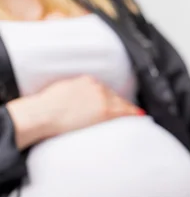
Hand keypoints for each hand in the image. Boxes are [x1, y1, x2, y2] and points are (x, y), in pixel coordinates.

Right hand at [6, 76, 142, 148]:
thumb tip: (80, 100)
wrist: (43, 114)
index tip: (116, 102)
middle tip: (127, 112)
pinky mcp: (105, 111)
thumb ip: (76, 92)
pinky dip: (132, 114)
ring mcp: (102, 98)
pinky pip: (124, 112)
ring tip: (135, 115)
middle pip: (114, 96)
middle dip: (119, 104)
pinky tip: (140, 116)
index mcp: (86, 80)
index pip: (104, 89)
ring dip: (127, 110)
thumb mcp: (62, 90)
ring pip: (120, 103)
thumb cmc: (46, 107)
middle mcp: (97, 86)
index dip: (111, 98)